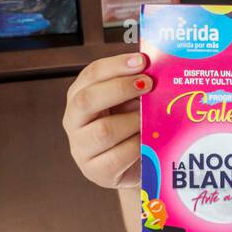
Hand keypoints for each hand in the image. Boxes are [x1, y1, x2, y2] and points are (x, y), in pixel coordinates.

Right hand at [62, 52, 150, 189]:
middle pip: (87, 100)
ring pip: (104, 130)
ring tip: (150, 117)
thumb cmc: (130, 127)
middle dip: (120, 88)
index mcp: (79, 96)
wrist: (133, 165)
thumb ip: (135, 86)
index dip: (116, 65)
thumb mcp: (129, 102)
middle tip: (149, 84)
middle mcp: (73, 121)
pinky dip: (137, 145)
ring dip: (133, 120)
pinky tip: (149, 139)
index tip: (142, 61)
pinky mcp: (95, 171)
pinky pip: (118, 156)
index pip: (91, 75)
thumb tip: (157, 66)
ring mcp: (81, 148)